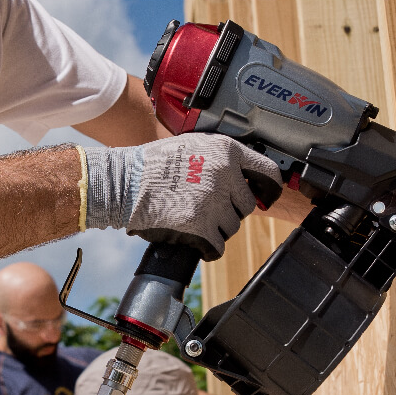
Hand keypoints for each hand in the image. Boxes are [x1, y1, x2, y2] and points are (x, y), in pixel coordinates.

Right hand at [83, 133, 282, 260]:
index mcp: (226, 151)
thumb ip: (221, 157)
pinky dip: (207, 248)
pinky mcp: (200, 226)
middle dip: (231, 210)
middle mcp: (225, 175)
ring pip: (231, 227)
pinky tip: (194, 240)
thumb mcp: (192, 146)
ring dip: (216, 228)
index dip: (270, 188)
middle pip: (247, 205)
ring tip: (192, 218)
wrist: (125, 183)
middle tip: (208, 207)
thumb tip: (245, 174)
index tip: (267, 196)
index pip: (268, 171)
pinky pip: (216, 247)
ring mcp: (213, 202)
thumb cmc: (153, 165)